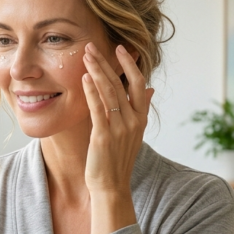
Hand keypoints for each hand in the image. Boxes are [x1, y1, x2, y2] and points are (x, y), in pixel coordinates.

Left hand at [81, 42, 154, 233]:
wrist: (112, 187)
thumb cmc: (118, 160)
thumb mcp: (134, 134)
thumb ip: (141, 109)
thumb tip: (149, 90)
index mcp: (141, 119)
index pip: (139, 84)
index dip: (130, 64)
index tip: (120, 48)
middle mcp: (133, 121)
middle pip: (122, 83)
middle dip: (108, 62)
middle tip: (93, 45)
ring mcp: (120, 128)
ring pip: (109, 92)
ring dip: (96, 71)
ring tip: (86, 55)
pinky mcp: (104, 136)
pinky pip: (98, 108)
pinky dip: (91, 91)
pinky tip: (83, 78)